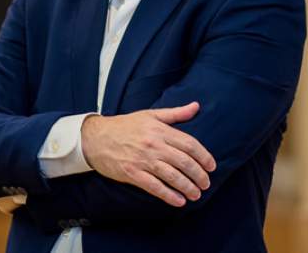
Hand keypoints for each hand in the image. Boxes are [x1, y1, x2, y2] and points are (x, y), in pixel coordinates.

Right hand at [80, 101, 216, 206]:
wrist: (96, 138)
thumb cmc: (124, 126)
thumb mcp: (150, 115)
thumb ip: (175, 113)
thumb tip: (196, 106)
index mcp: (160, 129)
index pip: (189, 144)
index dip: (204, 156)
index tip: (211, 166)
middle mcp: (153, 145)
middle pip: (184, 161)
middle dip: (199, 174)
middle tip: (206, 183)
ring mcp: (143, 160)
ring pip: (172, 175)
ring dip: (187, 187)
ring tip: (197, 194)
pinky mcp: (132, 173)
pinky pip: (154, 186)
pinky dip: (168, 195)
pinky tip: (179, 201)